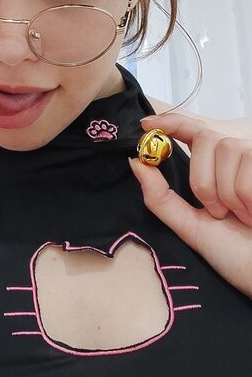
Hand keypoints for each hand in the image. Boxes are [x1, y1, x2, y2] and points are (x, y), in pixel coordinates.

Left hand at [128, 113, 251, 298]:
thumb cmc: (234, 255)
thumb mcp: (192, 226)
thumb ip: (161, 198)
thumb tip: (136, 163)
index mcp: (217, 171)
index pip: (193, 131)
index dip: (171, 121)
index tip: (147, 125)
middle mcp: (238, 160)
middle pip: (206, 138)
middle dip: (203, 179)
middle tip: (218, 212)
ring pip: (228, 149)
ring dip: (228, 192)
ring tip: (243, 216)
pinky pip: (248, 166)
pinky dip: (248, 197)